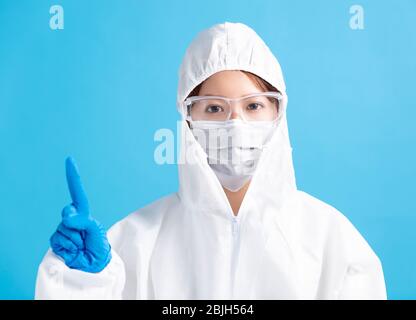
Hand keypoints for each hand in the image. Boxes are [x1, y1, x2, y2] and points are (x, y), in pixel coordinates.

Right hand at [50, 157, 111, 272]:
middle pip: (67, 212)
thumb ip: (82, 220)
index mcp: (83, 213)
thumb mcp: (95, 229)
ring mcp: (63, 229)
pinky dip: (68, 245)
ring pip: (64, 227)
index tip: (70, 160)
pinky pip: (59, 238)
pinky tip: (74, 250)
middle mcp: (71, 219)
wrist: (94, 265)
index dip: (73, 176)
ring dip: (75, 238)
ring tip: (81, 245)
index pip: (77, 192)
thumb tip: (67, 218)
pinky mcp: (57, 241)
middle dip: (76, 223)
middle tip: (83, 235)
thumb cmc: (98, 246)